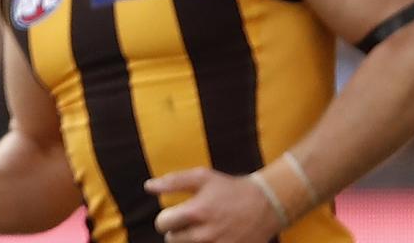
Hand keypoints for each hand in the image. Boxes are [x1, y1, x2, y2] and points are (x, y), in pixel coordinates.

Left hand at [145, 167, 282, 242]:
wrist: (266, 205)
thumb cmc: (230, 189)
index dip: (164, 219)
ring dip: (189, 241)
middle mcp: (206, 234)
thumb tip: (148, 186)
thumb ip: (173, 181)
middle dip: (176, 231)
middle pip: (172, 240)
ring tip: (200, 231)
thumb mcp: (202, 177)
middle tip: (189, 223)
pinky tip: (211, 237)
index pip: (162, 223)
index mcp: (197, 212)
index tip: (172, 216)